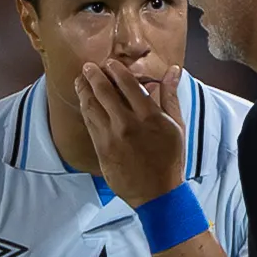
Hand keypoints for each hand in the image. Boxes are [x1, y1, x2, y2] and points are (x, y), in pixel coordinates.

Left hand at [74, 59, 187, 207]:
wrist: (157, 193)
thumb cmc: (170, 159)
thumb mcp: (177, 126)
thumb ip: (170, 96)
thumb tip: (172, 70)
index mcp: (149, 116)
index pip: (127, 84)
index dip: (116, 70)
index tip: (109, 62)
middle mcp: (127, 124)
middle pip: (104, 92)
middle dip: (93, 75)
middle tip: (87, 66)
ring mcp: (111, 137)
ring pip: (91, 106)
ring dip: (83, 90)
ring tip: (79, 80)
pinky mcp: (101, 149)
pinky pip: (89, 123)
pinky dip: (85, 109)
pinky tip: (83, 102)